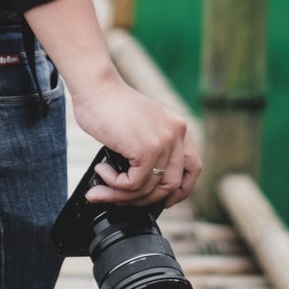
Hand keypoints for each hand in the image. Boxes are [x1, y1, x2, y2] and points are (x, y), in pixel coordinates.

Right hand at [70, 80, 200, 210]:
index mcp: (178, 127)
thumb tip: (141, 185)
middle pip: (171, 184)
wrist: (95, 87)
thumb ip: (148, 149)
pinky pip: (134, 184)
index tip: (166, 201)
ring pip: (149, 188)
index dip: (182, 190)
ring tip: (103, 188)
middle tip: (121, 198)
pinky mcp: (147, 149)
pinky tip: (102, 172)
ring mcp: (164, 141)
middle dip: (146, 199)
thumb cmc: (108, 105)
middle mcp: (177, 134)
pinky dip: (115, 185)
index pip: (193, 168)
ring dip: (122, 195)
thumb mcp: (140, 126)